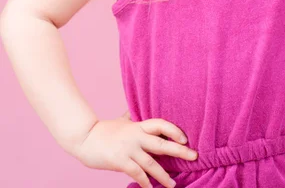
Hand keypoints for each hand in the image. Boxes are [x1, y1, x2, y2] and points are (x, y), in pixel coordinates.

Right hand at [71, 112, 197, 187]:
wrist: (85, 138)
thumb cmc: (104, 130)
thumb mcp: (122, 120)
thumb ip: (132, 117)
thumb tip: (135, 110)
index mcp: (138, 125)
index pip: (161, 124)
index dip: (174, 130)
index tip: (185, 138)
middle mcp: (136, 136)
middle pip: (162, 144)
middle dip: (180, 151)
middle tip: (194, 156)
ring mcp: (129, 149)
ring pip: (152, 163)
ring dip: (164, 176)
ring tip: (173, 185)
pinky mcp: (120, 161)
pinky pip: (137, 174)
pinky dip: (145, 183)